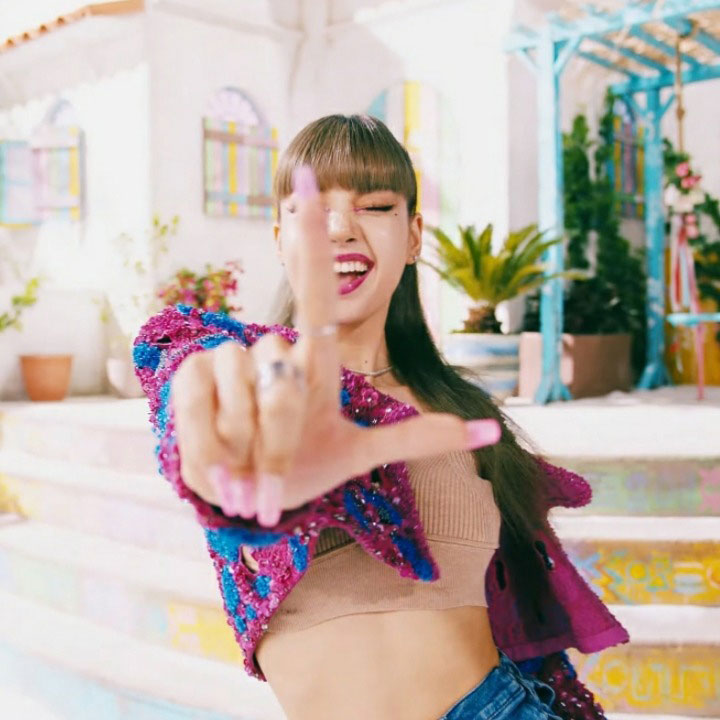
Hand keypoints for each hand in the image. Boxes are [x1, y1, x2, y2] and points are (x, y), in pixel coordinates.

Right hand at [170, 166, 500, 525]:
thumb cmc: (308, 464)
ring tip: (250, 471)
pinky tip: (218, 462)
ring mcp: (228, 360)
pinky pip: (202, 405)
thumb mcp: (359, 453)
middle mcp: (273, 351)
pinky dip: (214, 448)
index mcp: (315, 362)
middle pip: (286, 377)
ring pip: (248, 390)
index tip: (312, 179)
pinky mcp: (190, 377)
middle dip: (284, 437)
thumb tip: (488, 428)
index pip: (317, 291)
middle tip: (278, 475)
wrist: (251, 497)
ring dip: (252, 447)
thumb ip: (416, 438)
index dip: (316, 240)